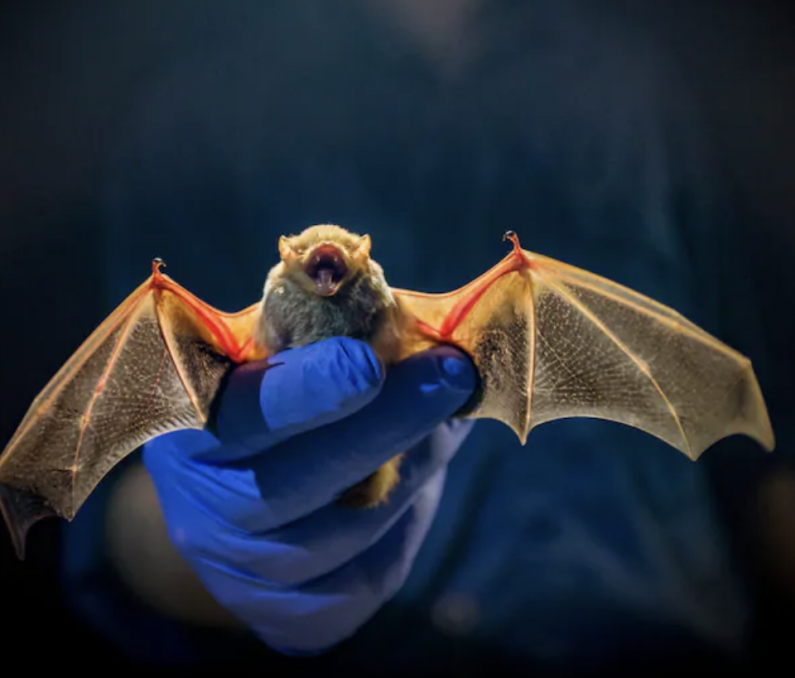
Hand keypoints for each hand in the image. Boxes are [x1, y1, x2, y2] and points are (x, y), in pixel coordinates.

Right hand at [143, 337, 476, 653]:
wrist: (254, 475)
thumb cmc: (289, 390)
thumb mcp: (301, 347)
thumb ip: (345, 336)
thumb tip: (426, 335)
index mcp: (187, 418)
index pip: (241, 411)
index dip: (306, 392)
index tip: (369, 363)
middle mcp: (192, 502)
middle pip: (291, 483)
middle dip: (384, 425)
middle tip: (452, 375)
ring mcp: (228, 568)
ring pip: (337, 538)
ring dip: (406, 477)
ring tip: (438, 426)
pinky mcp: (271, 613)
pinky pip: (354, 590)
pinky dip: (398, 536)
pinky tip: (404, 489)